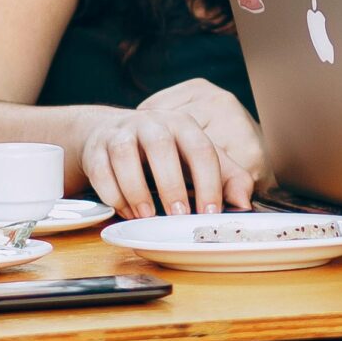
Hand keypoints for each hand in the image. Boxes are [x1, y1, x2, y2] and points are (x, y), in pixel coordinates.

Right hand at [82, 83, 262, 217]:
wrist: (112, 133)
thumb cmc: (163, 152)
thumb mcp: (196, 160)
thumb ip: (225, 178)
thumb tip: (245, 203)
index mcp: (184, 125)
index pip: (201, 149)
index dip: (209, 181)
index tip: (210, 212)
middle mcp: (152, 123)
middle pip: (162, 146)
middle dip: (171, 183)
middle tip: (178, 215)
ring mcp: (121, 133)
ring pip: (125, 155)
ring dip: (136, 189)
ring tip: (146, 217)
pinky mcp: (96, 148)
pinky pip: (100, 170)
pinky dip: (112, 194)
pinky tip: (124, 211)